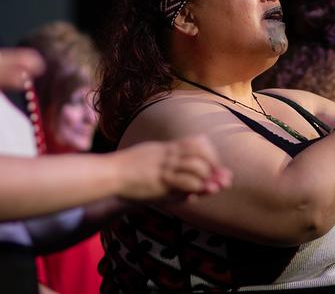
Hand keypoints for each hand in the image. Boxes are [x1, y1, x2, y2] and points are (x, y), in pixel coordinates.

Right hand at [116, 135, 231, 201]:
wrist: (110, 174)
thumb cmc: (128, 169)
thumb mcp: (150, 156)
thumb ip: (166, 158)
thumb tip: (178, 161)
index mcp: (167, 147)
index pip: (198, 142)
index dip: (211, 154)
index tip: (216, 166)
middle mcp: (168, 154)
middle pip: (202, 152)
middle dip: (216, 165)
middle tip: (224, 179)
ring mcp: (165, 167)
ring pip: (197, 166)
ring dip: (208, 177)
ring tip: (213, 187)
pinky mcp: (159, 181)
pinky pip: (184, 181)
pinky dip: (197, 186)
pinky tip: (200, 192)